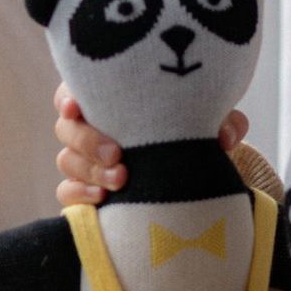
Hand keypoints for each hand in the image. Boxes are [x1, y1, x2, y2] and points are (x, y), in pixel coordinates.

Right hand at [53, 84, 248, 205]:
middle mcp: (90, 126)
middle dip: (88, 141)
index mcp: (110, 100)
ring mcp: (83, 159)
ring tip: (122, 180)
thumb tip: (224, 137)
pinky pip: (67, 192)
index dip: (69, 98)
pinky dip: (80, 195)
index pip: (74, 91)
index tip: (77, 108)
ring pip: (67, 160)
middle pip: (67, 128)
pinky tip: (104, 199)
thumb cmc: (192, 130)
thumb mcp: (211, 119)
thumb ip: (223, 121)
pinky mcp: (84, 189)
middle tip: (118, 154)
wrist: (194, 167)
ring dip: (91, 170)